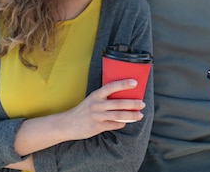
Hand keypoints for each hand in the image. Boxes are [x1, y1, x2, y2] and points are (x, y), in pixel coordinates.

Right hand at [13, 79, 145, 156]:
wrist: (67, 124)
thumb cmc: (82, 111)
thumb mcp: (91, 100)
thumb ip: (104, 98)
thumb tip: (123, 97)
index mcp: (95, 95)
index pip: (111, 86)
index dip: (123, 84)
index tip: (135, 82)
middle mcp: (96, 104)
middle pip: (118, 103)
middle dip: (133, 103)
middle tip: (142, 103)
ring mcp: (97, 116)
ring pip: (118, 115)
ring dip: (131, 115)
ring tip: (140, 115)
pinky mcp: (97, 127)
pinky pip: (113, 125)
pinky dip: (121, 124)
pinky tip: (126, 122)